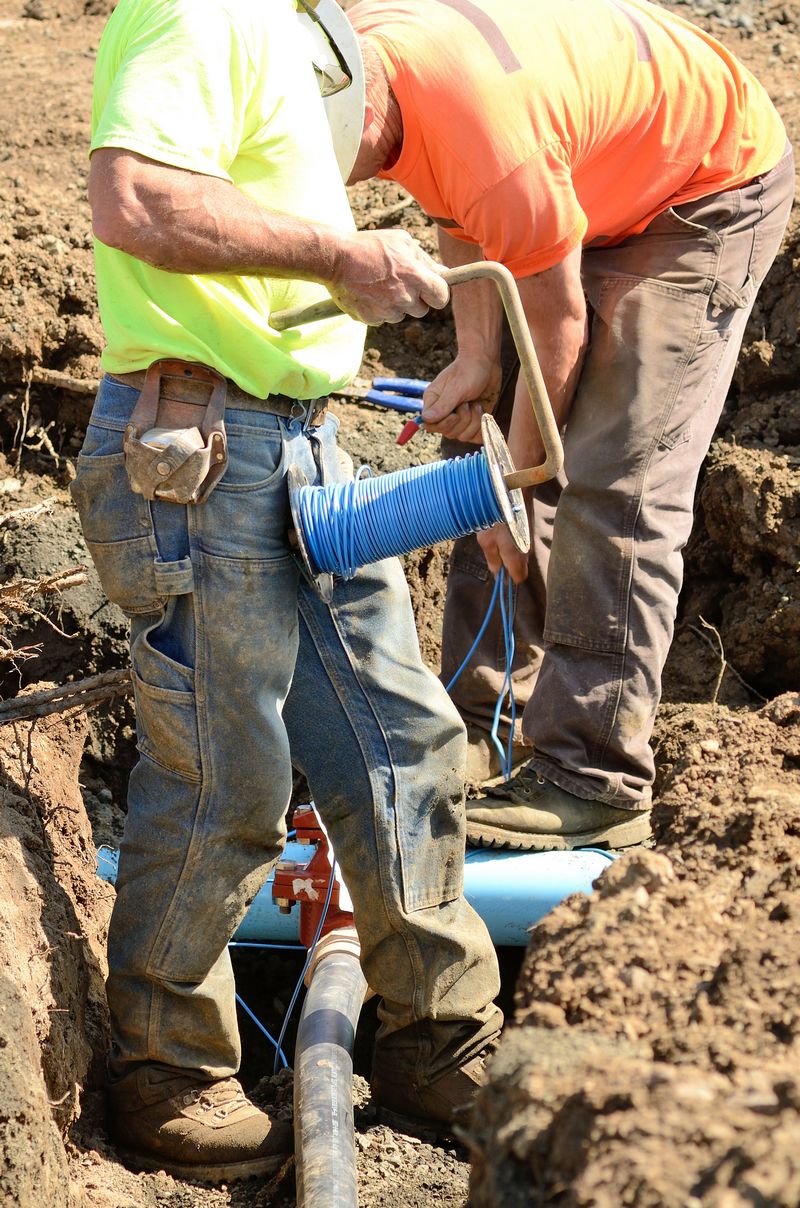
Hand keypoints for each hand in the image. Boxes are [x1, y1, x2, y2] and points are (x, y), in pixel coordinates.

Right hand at [327, 228, 448, 324]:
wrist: (336, 259)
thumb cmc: (370, 246)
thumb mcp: (401, 242)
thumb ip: (425, 259)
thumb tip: (443, 272)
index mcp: (415, 277)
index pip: (441, 297)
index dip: (438, 294)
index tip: (432, 290)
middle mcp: (404, 297)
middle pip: (422, 311)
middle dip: (415, 299)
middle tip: (399, 283)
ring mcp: (387, 311)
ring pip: (401, 315)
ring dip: (395, 305)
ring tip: (379, 285)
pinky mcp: (371, 319)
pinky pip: (382, 319)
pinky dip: (377, 309)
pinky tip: (367, 292)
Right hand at [420, 353, 500, 443]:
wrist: (486, 363)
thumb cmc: (468, 371)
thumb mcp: (456, 388)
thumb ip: (443, 405)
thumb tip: (425, 420)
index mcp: (433, 403)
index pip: (431, 426)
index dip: (445, 423)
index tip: (456, 411)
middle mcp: (444, 413)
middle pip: (449, 433)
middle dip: (464, 419)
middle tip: (469, 401)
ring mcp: (459, 419)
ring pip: (464, 436)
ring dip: (475, 420)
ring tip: (477, 404)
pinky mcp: (472, 421)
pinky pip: (475, 437)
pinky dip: (482, 428)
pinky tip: (484, 413)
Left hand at [477, 523, 528, 584]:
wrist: (514, 495)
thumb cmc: (497, 518)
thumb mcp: (486, 540)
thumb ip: (492, 558)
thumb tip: (496, 572)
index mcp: (516, 557)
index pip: (519, 578)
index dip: (509, 579)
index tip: (499, 574)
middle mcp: (527, 552)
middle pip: (520, 569)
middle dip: (509, 568)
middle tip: (495, 557)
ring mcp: (530, 543)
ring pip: (521, 558)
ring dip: (510, 556)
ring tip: (498, 542)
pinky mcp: (530, 534)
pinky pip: (522, 547)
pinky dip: (514, 546)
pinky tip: (504, 534)